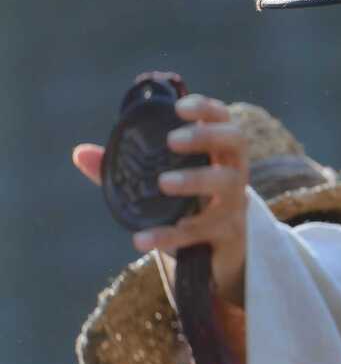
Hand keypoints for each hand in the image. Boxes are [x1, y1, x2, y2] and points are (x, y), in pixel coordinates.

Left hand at [72, 94, 249, 305]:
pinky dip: (170, 235)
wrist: (215, 256)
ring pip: (226, 183)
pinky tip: (142, 238)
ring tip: (164, 183)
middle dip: (206, 135)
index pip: (222, 119)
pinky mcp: (228, 234)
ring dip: (196, 179)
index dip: (206, 108)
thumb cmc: (187, 208)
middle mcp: (234, 171)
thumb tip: (81, 153)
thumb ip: (125, 168)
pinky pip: (201, 232)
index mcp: (218, 153)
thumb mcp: (160, 185)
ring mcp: (235, 203)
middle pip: (236, 141)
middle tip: (172, 140)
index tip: (178, 107)